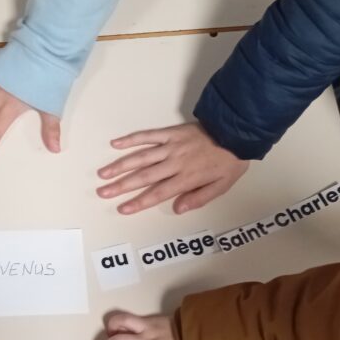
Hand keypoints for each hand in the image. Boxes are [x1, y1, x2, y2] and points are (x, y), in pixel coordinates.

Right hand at [97, 123, 247, 214]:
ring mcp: (170, 146)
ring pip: (141, 157)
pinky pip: (148, 136)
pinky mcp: (170, 133)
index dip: (139, 201)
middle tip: (103, 192)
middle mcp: (174, 163)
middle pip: (143, 176)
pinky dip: (131, 139)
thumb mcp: (222, 186)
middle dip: (121, 186)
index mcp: (186, 178)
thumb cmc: (229, 161)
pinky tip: (116, 144)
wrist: (237, 131)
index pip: (158, 193)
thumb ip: (199, 198)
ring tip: (104, 174)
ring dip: (120, 165)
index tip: (122, 208)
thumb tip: (177, 209)